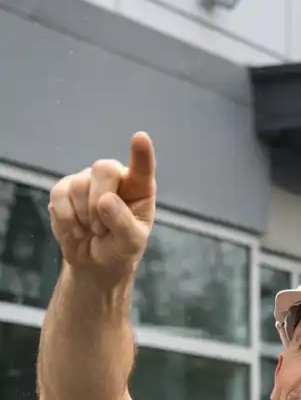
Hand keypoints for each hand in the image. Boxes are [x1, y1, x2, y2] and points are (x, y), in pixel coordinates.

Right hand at [48, 133, 156, 277]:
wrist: (95, 262)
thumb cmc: (120, 248)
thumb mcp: (130, 244)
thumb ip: (123, 223)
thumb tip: (105, 200)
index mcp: (138, 188)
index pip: (142, 168)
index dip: (141, 153)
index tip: (140, 137)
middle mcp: (114, 177)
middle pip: (103, 169)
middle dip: (99, 201)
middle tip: (101, 228)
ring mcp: (87, 180)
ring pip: (79, 185)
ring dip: (84, 216)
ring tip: (93, 231)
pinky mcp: (64, 189)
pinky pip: (59, 195)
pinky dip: (67, 218)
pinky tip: (76, 229)